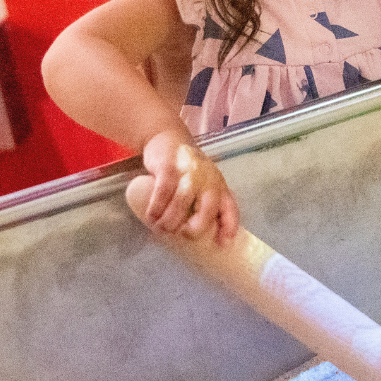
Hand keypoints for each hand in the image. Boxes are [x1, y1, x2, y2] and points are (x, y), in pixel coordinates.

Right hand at [141, 128, 239, 245]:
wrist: (167, 137)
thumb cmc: (185, 169)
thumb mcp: (200, 184)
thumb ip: (200, 204)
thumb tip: (194, 237)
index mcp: (219, 185)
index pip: (230, 207)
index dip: (229, 226)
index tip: (222, 243)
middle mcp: (208, 178)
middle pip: (209, 208)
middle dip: (195, 228)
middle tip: (181, 234)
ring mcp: (189, 171)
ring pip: (183, 202)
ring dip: (170, 220)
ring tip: (160, 227)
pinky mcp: (170, 167)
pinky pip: (164, 191)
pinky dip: (156, 207)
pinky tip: (151, 216)